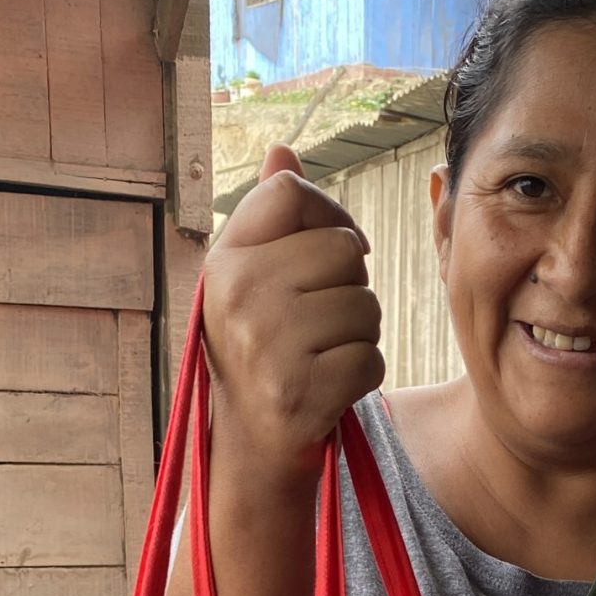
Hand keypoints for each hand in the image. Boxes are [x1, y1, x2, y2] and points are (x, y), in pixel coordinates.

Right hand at [202, 144, 384, 485]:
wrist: (248, 444)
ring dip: (359, 332)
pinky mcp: (300, 391)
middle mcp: (238, 295)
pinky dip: (362, 373)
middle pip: (345, 249)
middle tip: (317, 321)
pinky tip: (328, 385)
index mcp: (224, 260)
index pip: (291, 192)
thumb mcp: (252, 278)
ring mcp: (267, 344)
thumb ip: (271, 215)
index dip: (329, 214)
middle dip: (350, 285)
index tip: (332, 249)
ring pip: (366, 304)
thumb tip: (283, 150)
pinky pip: (372, 356)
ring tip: (320, 353)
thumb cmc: (262, 347)